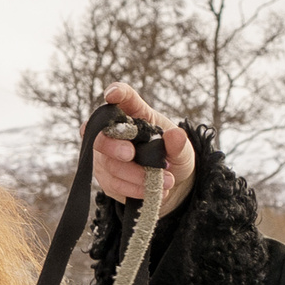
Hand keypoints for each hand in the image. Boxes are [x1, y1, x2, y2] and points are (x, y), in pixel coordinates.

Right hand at [90, 84, 194, 216]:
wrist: (170, 184)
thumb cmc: (173, 158)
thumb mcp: (183, 152)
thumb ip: (179, 145)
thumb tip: (176, 135)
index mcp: (136, 115)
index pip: (124, 98)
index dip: (115, 93)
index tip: (112, 95)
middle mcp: (115, 133)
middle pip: (101, 136)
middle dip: (113, 146)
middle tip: (130, 154)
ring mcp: (106, 156)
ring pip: (109, 164)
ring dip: (135, 175)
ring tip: (164, 182)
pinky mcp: (106, 177)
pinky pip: (113, 183)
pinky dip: (134, 188)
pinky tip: (152, 191)